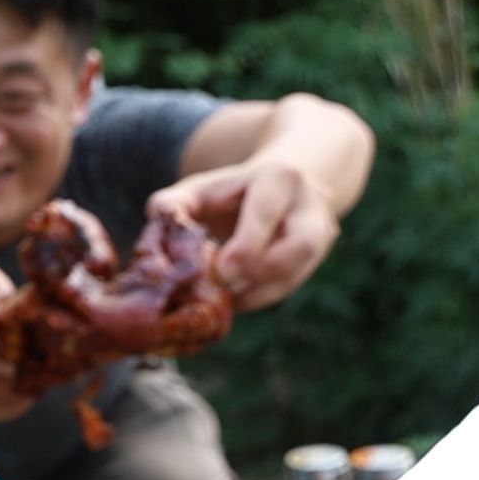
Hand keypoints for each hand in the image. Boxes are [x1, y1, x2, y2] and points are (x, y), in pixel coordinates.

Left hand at [147, 160, 338, 310]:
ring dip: (256, 293)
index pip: (267, 211)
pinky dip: (256, 299)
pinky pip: (288, 287)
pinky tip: (231, 301)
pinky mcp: (314, 260)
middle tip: (223, 286)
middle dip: (261, 273)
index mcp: (279, 178)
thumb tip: (159, 218)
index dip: (246, 244)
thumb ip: (172, 203)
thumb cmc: (225, 194)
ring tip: (221, 298)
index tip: (220, 271)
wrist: (272, 191)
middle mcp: (308, 206)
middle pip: (301, 245)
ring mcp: (319, 234)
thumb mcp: (198, 189)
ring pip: (298, 273)